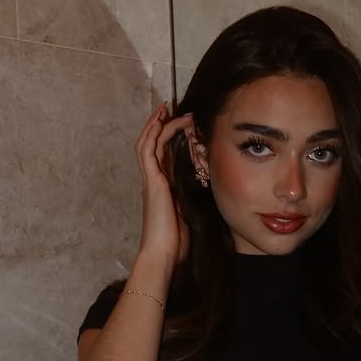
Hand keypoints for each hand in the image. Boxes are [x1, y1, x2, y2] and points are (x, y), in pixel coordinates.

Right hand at [135, 103, 193, 272]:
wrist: (164, 253)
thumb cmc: (177, 241)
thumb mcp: (192, 213)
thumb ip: (196, 199)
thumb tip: (212, 190)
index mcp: (163, 188)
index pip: (162, 155)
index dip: (169, 137)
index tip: (181, 125)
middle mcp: (154, 180)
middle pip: (152, 144)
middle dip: (160, 124)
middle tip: (170, 108)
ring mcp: (151, 179)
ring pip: (148, 142)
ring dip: (157, 123)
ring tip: (166, 108)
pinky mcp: (152, 180)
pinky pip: (149, 149)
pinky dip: (156, 132)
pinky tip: (166, 120)